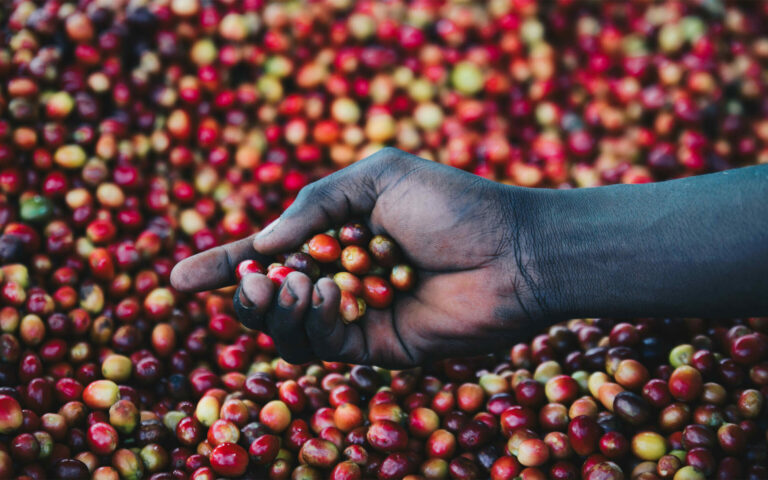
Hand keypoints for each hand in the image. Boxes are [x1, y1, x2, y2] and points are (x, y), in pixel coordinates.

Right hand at [171, 148, 543, 367]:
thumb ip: (315, 203)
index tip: (179, 279)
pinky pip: (320, 345)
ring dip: (275, 307)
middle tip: (246, 282)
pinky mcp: (374, 347)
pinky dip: (310, 322)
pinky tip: (328, 294)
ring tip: (301, 283)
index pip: (267, 256)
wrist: (513, 252)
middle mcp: (339, 278)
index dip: (223, 267)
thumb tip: (265, 243)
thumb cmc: (453, 205)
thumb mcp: (379, 177)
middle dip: (245, 294)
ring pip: (286, 328)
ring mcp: (355, 315)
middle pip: (266, 299)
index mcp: (337, 236)